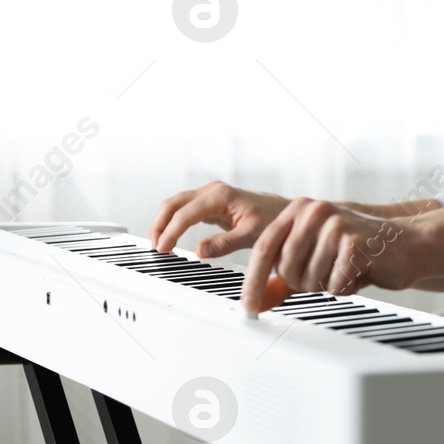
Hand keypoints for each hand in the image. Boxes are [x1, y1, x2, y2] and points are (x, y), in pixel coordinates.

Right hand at [149, 181, 290, 257]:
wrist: (286, 213)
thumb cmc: (274, 220)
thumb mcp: (251, 235)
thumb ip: (225, 244)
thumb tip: (200, 251)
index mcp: (220, 196)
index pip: (185, 213)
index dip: (171, 232)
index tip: (164, 250)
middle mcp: (212, 191)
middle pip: (173, 203)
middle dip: (160, 225)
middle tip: (157, 248)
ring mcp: (210, 196)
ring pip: (176, 205)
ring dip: (164, 222)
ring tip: (161, 245)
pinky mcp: (211, 204)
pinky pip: (184, 210)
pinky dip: (174, 222)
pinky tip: (171, 237)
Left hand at [241, 198, 421, 313]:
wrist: (407, 245)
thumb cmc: (360, 251)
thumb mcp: (315, 258)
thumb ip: (285, 276)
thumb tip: (259, 300)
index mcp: (299, 209)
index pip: (264, 249)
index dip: (254, 282)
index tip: (249, 308)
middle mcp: (313, 211)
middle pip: (285, 268)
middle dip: (304, 283)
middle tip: (326, 275)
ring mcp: (334, 224)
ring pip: (310, 280)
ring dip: (327, 285)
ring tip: (346, 270)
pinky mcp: (354, 242)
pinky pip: (334, 285)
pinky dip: (346, 288)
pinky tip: (359, 273)